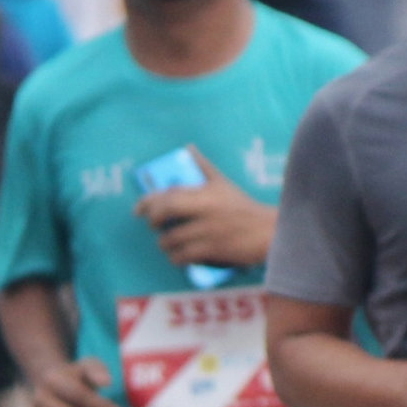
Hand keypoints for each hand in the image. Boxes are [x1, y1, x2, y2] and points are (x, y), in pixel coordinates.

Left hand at [133, 151, 275, 269]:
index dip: (149, 202)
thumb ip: (204, 166)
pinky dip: (177, 258)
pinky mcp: (212, 250)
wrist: (268, 232)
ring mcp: (208, 230)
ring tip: (167, 245)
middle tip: (153, 226)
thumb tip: (188, 148)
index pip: (169, 194)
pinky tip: (178, 258)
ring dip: (165, 244)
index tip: (138, 210)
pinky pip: (184, 256)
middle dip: (153, 221)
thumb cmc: (244, 208)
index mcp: (206, 192)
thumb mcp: (223, 184)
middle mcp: (205, 209)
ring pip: (172, 239)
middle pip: (166, 212)